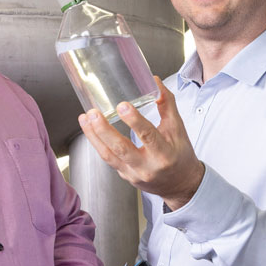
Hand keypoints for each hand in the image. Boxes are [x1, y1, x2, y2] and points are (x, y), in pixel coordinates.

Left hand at [78, 81, 204, 209]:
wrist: (180, 184)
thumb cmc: (180, 156)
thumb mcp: (178, 129)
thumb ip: (167, 104)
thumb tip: (154, 81)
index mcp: (164, 154)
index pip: (148, 136)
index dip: (134, 121)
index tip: (122, 106)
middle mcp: (147, 167)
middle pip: (121, 149)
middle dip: (104, 130)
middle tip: (93, 113)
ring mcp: (133, 174)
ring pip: (108, 156)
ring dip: (94, 136)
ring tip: (85, 118)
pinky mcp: (124, 176)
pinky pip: (108, 159)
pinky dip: (97, 143)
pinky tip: (90, 130)